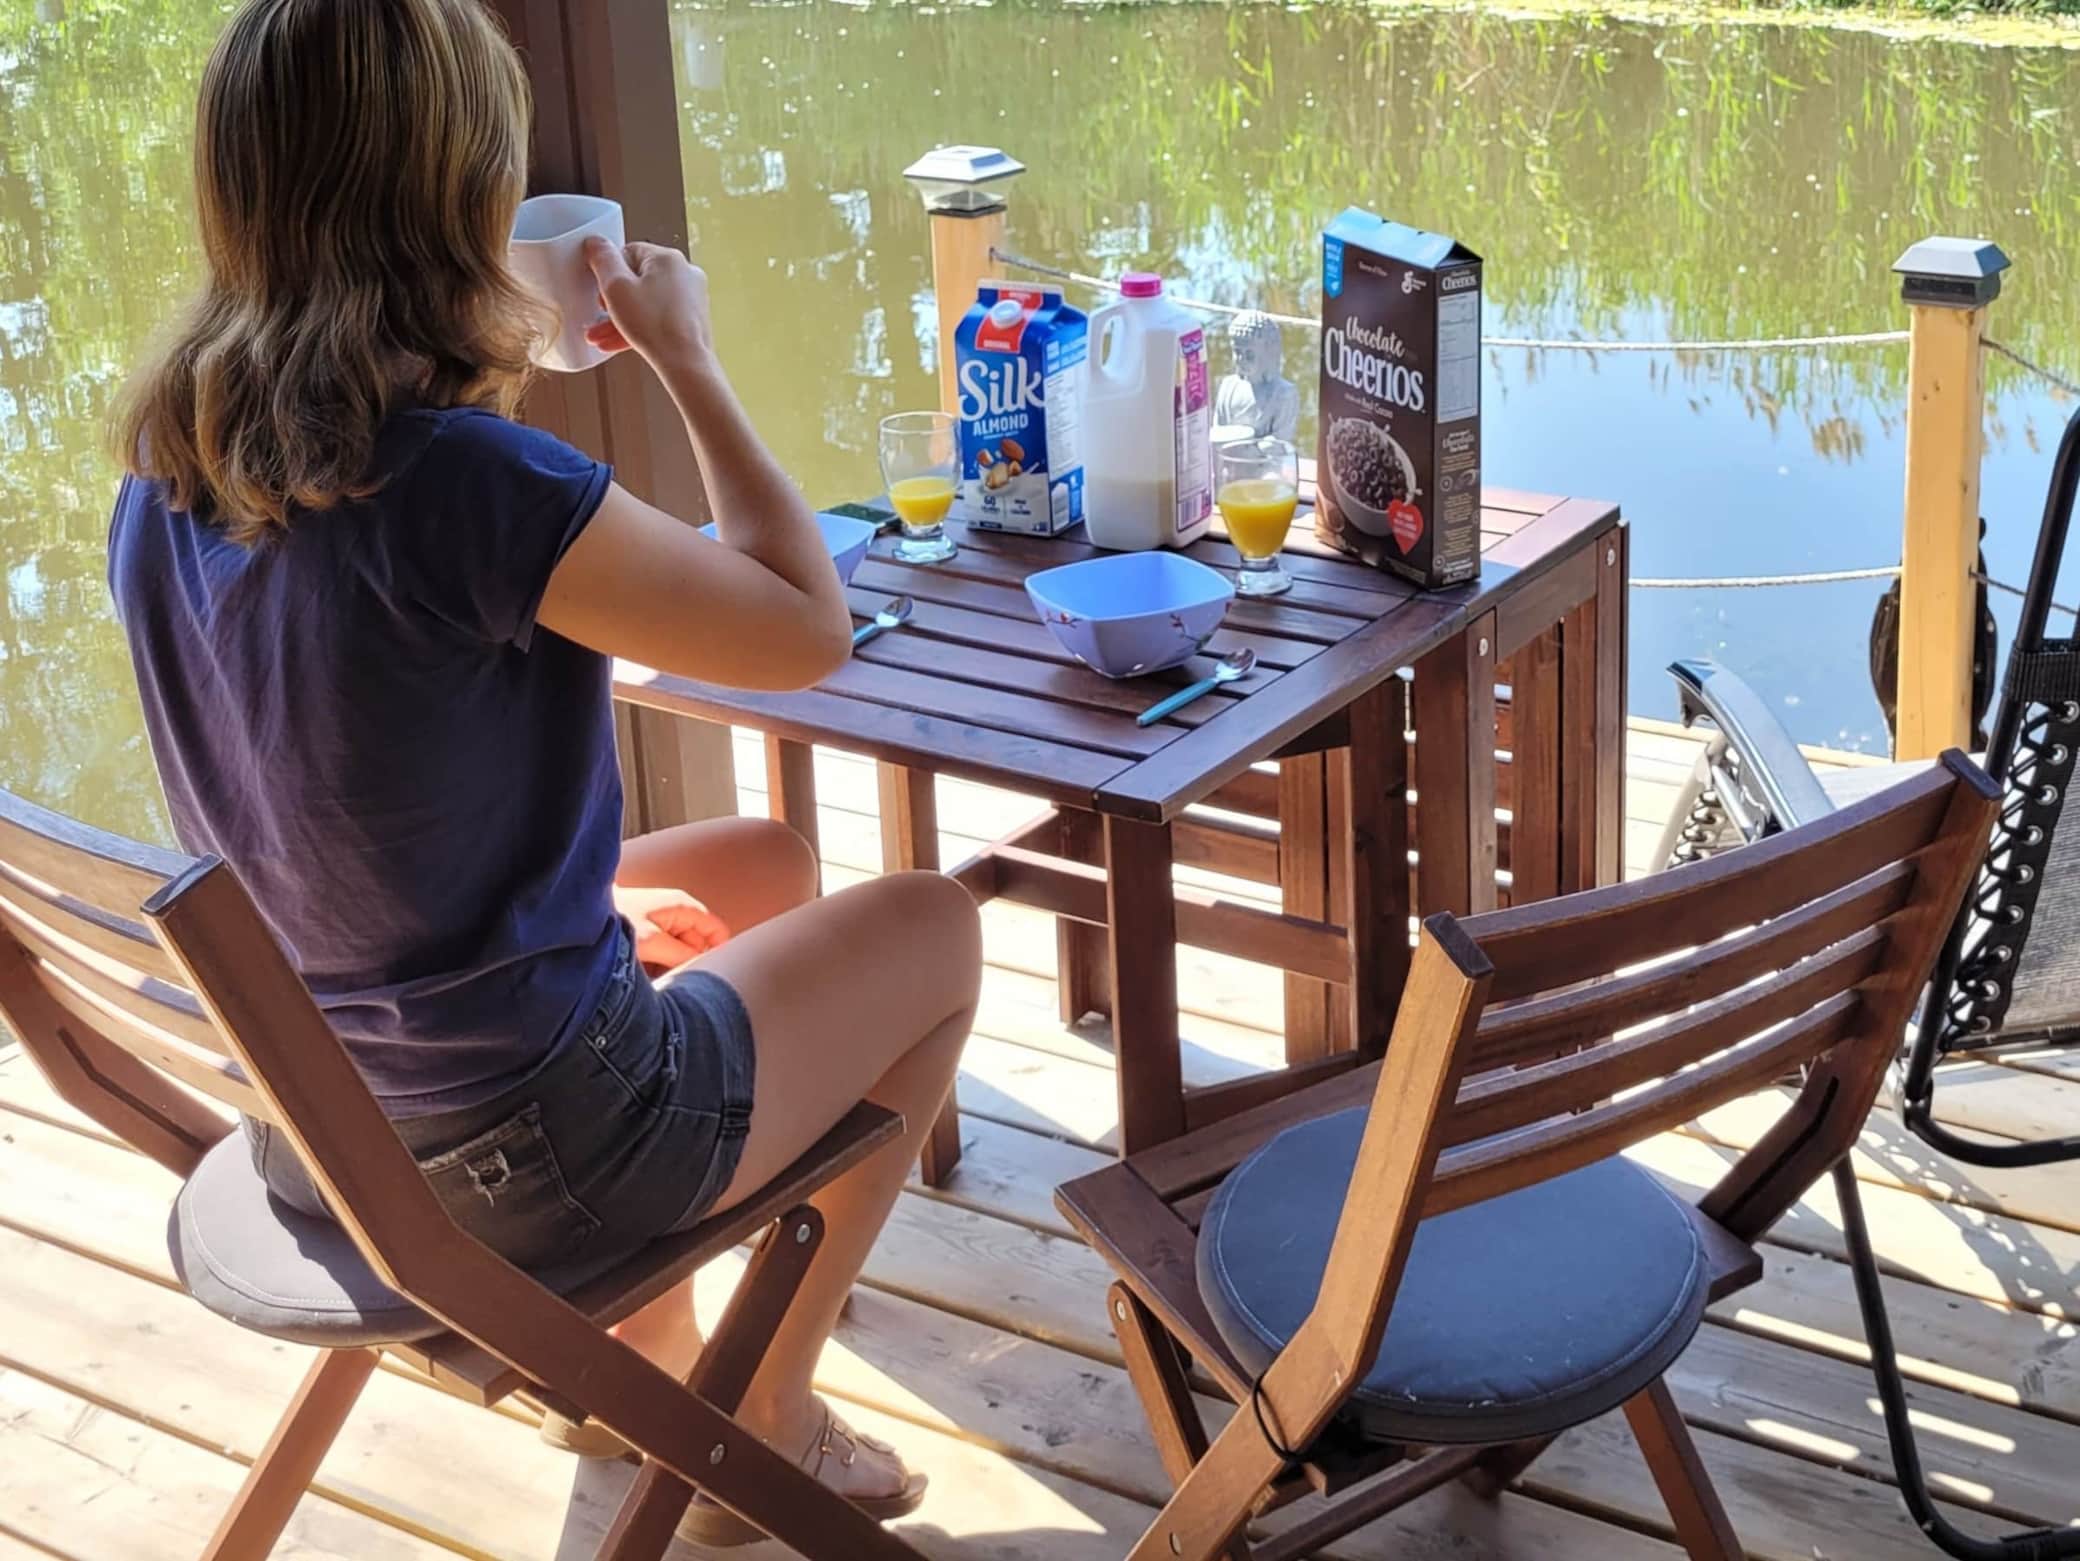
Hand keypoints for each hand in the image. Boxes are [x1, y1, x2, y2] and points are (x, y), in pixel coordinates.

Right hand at [584, 238, 713, 370]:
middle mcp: (685, 273)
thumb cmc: (656, 327)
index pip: (628, 252)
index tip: (601, 289)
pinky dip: (642, 326)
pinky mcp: (694, 318)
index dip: (609, 272)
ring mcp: (692, 296)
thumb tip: (596, 243)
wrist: (686, 364)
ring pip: (648, 301)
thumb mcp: (616, 287)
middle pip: (638, 279)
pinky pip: (661, 317)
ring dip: (624, 317)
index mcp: (667, 258)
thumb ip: (602, 260)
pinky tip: (620, 342)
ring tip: (603, 335)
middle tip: (603, 314)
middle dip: (614, 300)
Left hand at [613, 884, 729, 969]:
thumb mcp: (652, 942)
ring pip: (680, 952)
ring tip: (654, 975)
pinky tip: (643, 973)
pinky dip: (657, 966)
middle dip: (690, 964)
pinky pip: (663, 955)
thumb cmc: (613, 920)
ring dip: (671, 967)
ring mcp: (661, 924)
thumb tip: (701, 969)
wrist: (578, 913)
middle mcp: (676, 913)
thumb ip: (683, 955)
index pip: (717, 932)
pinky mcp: (647, 935)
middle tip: (673, 979)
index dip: (716, 954)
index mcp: (684, 907)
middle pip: (699, 945)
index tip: (705, 975)